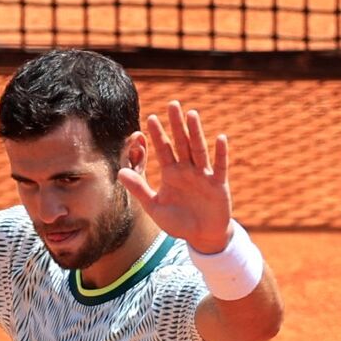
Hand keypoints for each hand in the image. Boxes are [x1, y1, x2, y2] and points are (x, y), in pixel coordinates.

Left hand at [118, 101, 233, 253]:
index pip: (163, 150)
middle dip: (176, 125)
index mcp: (171, 174)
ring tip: (192, 114)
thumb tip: (119, 172)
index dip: (157, 135)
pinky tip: (221, 138)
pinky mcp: (218, 185)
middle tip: (172, 104)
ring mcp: (203, 176)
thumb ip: (139, 189)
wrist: (202, 236)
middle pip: (181, 144)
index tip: (150, 118)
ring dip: (196, 133)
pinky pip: (220, 167)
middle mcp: (187, 170)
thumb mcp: (155, 207)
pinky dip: (220, 154)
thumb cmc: (178, 222)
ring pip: (199, 150)